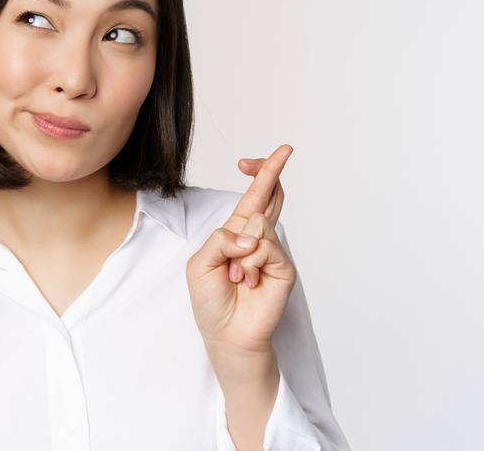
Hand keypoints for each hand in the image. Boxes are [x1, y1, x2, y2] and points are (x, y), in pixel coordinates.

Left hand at [187, 144, 296, 355]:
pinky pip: (266, 247)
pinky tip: (248, 282)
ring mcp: (272, 253)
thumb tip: (252, 237)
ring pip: (259, 225)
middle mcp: (257, 239)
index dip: (262, 174)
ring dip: (239, 252)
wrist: (226, 333)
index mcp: (235, 234)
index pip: (253, 198)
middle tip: (284, 151)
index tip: (271, 156)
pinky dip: (249, 264)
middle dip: (271, 171)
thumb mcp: (200, 264)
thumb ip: (220, 241)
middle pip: (270, 198)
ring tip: (236, 276)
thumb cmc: (210, 299)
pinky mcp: (283, 268)